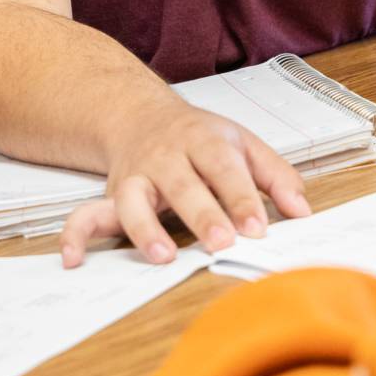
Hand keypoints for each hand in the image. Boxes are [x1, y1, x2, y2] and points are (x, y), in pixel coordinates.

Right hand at [59, 96, 311, 267]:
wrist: (142, 115)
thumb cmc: (202, 139)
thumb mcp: (244, 144)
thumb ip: (276, 176)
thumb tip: (302, 212)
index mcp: (205, 141)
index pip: (225, 168)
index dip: (242, 198)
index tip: (259, 228)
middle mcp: (167, 158)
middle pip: (183, 184)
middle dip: (202, 213)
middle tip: (222, 242)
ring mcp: (136, 178)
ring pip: (134, 201)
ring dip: (145, 228)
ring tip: (162, 256)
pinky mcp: (112, 198)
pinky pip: (87, 214)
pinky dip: (75, 235)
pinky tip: (73, 259)